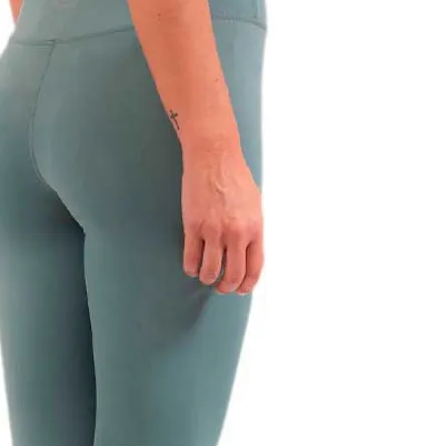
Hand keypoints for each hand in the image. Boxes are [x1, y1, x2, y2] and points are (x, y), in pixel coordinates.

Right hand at [181, 146, 263, 293]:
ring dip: (207, 278)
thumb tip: (246, 252)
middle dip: (226, 287)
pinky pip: (191, 258)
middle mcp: (236, 233)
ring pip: (210, 271)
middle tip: (220, 287)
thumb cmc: (235, 177)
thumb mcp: (254, 206)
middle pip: (233, 275)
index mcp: (254, 229)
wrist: (214, 156)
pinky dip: (190, 267)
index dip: (246, 285)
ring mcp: (213, 231)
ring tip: (204, 276)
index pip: (254, 268)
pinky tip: (191, 266)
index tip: (239, 289)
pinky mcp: (193, 226)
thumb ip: (251, 231)